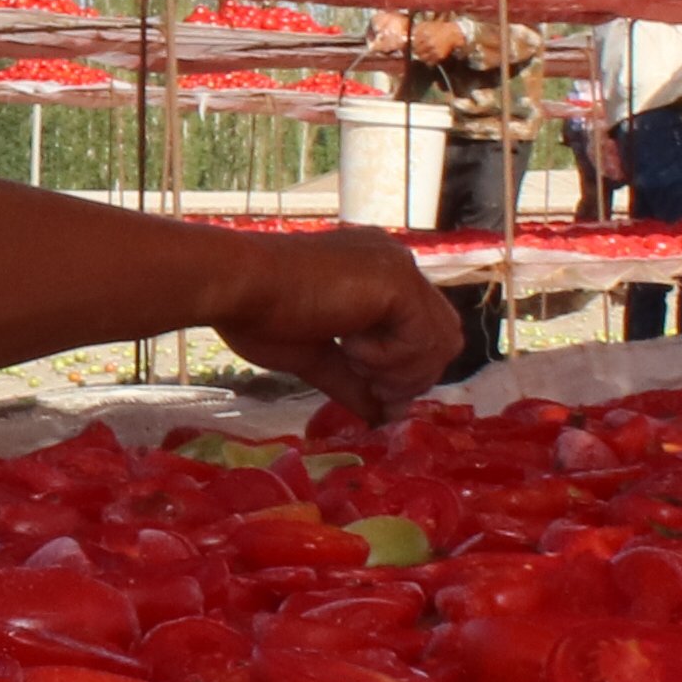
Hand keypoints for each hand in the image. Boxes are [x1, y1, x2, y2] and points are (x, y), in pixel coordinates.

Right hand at [217, 224, 465, 420]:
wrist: (238, 287)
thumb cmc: (260, 315)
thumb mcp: (316, 357)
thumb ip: (353, 382)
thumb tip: (381, 418)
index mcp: (375, 276)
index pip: (423, 329)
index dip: (405, 371)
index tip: (371, 391)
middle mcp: (394, 264)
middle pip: (444, 335)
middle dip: (412, 375)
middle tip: (370, 385)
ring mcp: (399, 268)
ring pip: (441, 340)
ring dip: (400, 369)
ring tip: (353, 361)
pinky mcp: (398, 281)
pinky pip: (423, 338)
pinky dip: (391, 358)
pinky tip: (349, 345)